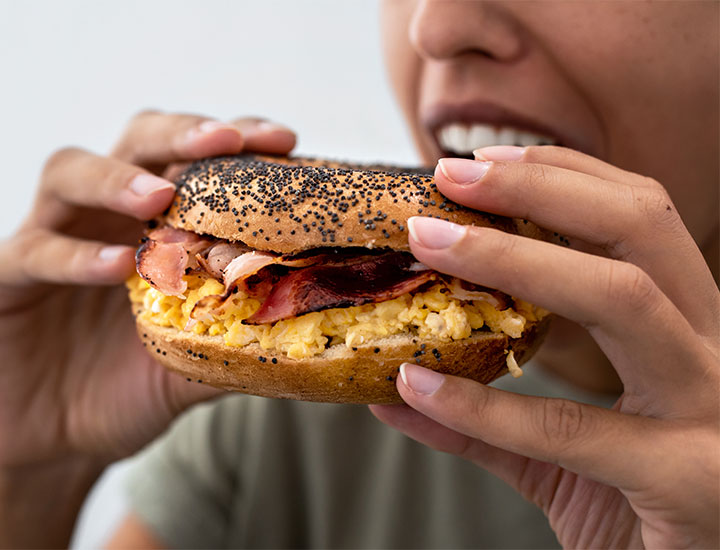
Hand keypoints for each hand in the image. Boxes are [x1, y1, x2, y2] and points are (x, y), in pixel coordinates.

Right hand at [0, 112, 294, 545]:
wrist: (56, 437)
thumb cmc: (128, 387)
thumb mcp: (192, 365)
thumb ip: (236, 342)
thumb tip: (306, 332)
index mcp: (159, 225)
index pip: (197, 164)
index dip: (238, 144)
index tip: (284, 141)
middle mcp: (109, 218)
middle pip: (136, 142)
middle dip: (180, 134)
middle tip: (223, 140)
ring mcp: (57, 238)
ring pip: (71, 174)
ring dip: (118, 178)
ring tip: (158, 196)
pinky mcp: (10, 276)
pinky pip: (37, 250)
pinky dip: (76, 254)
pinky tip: (116, 266)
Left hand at [371, 146, 719, 548]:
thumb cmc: (638, 515)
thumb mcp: (562, 456)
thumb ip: (487, 420)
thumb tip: (398, 383)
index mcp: (691, 332)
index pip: (639, 219)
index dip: (564, 176)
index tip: (480, 163)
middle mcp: (715, 354)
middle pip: (641, 229)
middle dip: (541, 187)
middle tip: (450, 176)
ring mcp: (714, 413)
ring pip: (624, 297)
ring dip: (513, 258)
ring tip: (427, 242)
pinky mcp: (690, 480)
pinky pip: (573, 429)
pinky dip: (483, 407)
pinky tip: (414, 385)